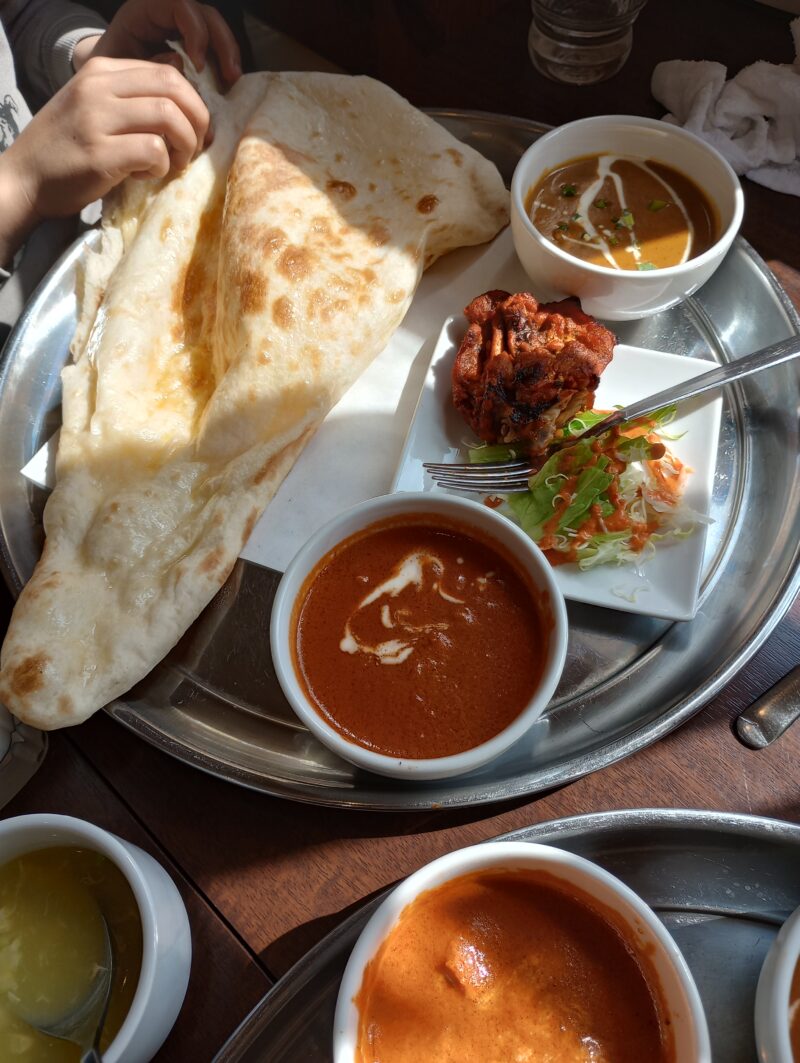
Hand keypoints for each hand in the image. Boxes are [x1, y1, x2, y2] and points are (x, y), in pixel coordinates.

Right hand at [0, 56, 208, 236]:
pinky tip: (144, 175)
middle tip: (194, 149)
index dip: (194, 103)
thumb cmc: (67, 148)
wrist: (26, 178)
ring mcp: (97, 119)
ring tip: (172, 165)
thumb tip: (184, 81)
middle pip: (174, 89)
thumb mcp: (96, 106)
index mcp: (101, 71)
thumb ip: (133, 94)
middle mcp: (98, 87)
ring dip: (184, 146)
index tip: (196, 130)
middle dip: (198, 121)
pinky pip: (154, 151)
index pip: (167, 72)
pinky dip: (161, 167)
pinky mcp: (99, 153)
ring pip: (169, 117)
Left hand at [74, 0, 240, 84]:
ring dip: (229, 57)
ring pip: (217, 31)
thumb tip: (182, 66)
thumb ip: (148, 64)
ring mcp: (185, 29)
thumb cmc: (108, 67)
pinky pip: (216, 50)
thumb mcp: (120, 65)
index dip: (196, 32)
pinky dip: (223, 68)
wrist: (105, 77)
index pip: (181, 5)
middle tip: (230, 76)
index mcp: (147, 9)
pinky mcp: (194, 47)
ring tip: (232, 83)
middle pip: (207, 16)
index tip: (197, 65)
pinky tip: (226, 87)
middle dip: (222, 45)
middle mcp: (170, 14)